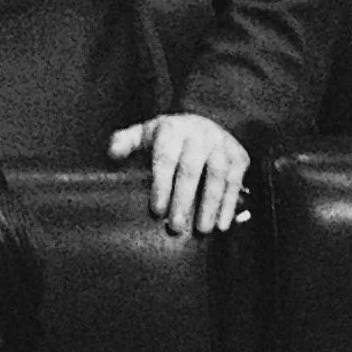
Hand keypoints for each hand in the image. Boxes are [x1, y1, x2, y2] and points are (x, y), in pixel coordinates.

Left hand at [108, 113, 248, 235]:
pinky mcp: (239, 156)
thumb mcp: (145, 133)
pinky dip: (230, 204)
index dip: (162, 185)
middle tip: (177, 227)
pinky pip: (236, 181)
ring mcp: (221, 144)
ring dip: (211, 204)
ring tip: (202, 230)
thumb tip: (113, 154)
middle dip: (184, 199)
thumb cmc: (169, 136)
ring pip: (218, 175)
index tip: (157, 210)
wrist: (204, 121)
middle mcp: (198, 135)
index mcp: (172, 130)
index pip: (165, 158)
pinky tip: (222, 224)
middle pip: (191, 169)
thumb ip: (125, 142)